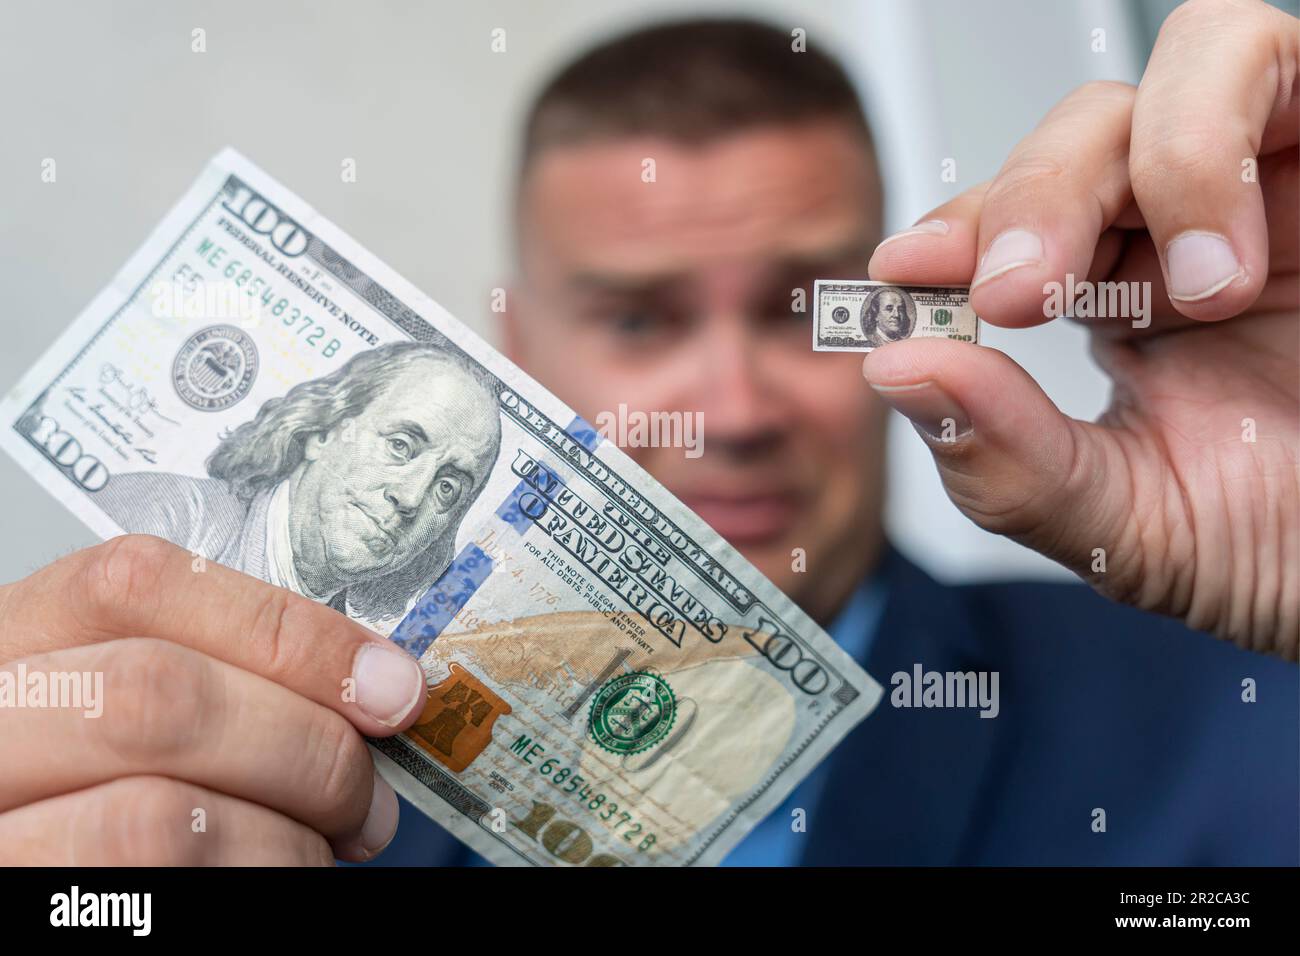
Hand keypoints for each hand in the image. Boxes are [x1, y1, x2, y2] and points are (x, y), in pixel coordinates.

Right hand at [0, 535, 427, 863]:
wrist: (34, 878)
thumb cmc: (75, 796)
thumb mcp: (105, 706)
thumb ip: (213, 676)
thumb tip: (374, 689)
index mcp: (6, 644)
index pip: (136, 584)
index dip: (289, 631)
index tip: (388, 683)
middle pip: (158, 696)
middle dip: (304, 745)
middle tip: (367, 796)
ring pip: (159, 823)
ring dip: (285, 842)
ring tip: (317, 854)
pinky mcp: (15, 914)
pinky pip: (154, 903)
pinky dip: (255, 891)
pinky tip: (268, 885)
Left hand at [863, 0, 1297, 657]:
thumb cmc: (1279, 543)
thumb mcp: (1122, 526)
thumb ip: (1004, 460)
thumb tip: (893, 370)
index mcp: (1124, 294)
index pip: (1017, 219)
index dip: (958, 227)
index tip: (906, 271)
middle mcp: (1194, 225)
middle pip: (1086, 129)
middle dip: (1033, 198)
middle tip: (1017, 295)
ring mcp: (1281, 180)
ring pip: (1191, 62)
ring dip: (1155, 161)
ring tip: (1191, 293)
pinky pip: (1289, 65)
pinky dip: (1223, 145)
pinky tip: (1228, 263)